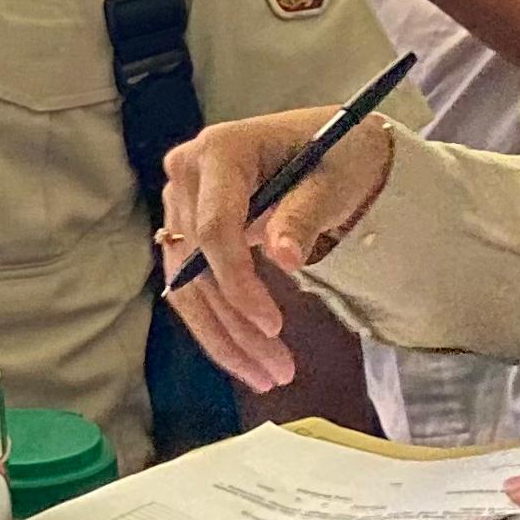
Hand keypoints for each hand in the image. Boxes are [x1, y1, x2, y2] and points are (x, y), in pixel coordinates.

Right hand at [155, 113, 396, 393]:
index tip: (274, 327)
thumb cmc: (337, 153)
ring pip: (188, 283)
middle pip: (196, 264)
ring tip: (269, 376)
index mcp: (219, 150)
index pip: (214, 228)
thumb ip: (304, 214)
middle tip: (277, 373)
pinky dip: (219, 322)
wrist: (332, 143)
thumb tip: (284, 258)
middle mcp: (187, 174)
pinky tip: (246, 356)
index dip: (238, 282)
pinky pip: (194, 283)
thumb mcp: (332, 180)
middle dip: (234, 325)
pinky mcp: (188, 226)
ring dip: (225, 335)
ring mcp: (181, 201)